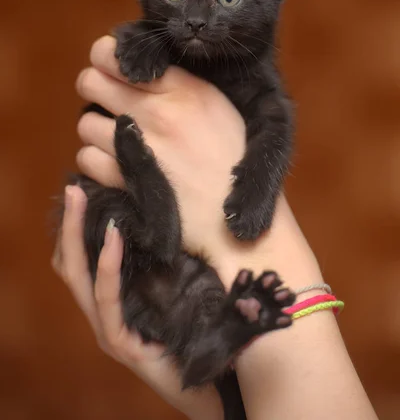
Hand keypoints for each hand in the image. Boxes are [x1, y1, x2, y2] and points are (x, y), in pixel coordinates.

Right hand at [52, 185, 222, 419]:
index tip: (82, 192)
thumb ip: (162, 266)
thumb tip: (168, 221)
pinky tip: (112, 239)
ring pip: (79, 279)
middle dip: (68, 225)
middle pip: (70, 265)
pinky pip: (107, 300)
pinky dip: (106, 267)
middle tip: (73, 189)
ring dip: (76, 237)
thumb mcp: (174, 291)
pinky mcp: (120, 343)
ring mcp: (107, 331)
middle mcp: (102, 316)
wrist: (212, 386)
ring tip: (81, 201)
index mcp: (112, 303)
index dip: (75, 228)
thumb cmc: (195, 335)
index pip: (80, 262)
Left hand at [75, 36, 321, 289]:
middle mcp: (158, 112)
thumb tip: (141, 70)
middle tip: (108, 101)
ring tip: (119, 139)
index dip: (105, 58)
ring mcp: (139, 147)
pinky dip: (97, 161)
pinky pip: (87, 157)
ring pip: (86, 122)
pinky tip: (118, 165)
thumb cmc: (232, 162)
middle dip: (94, 88)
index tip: (113, 70)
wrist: (231, 221)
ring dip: (97, 130)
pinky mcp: (126, 179)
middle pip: (90, 81)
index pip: (116, 53)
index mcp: (185, 89)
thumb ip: (181, 85)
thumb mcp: (219, 110)